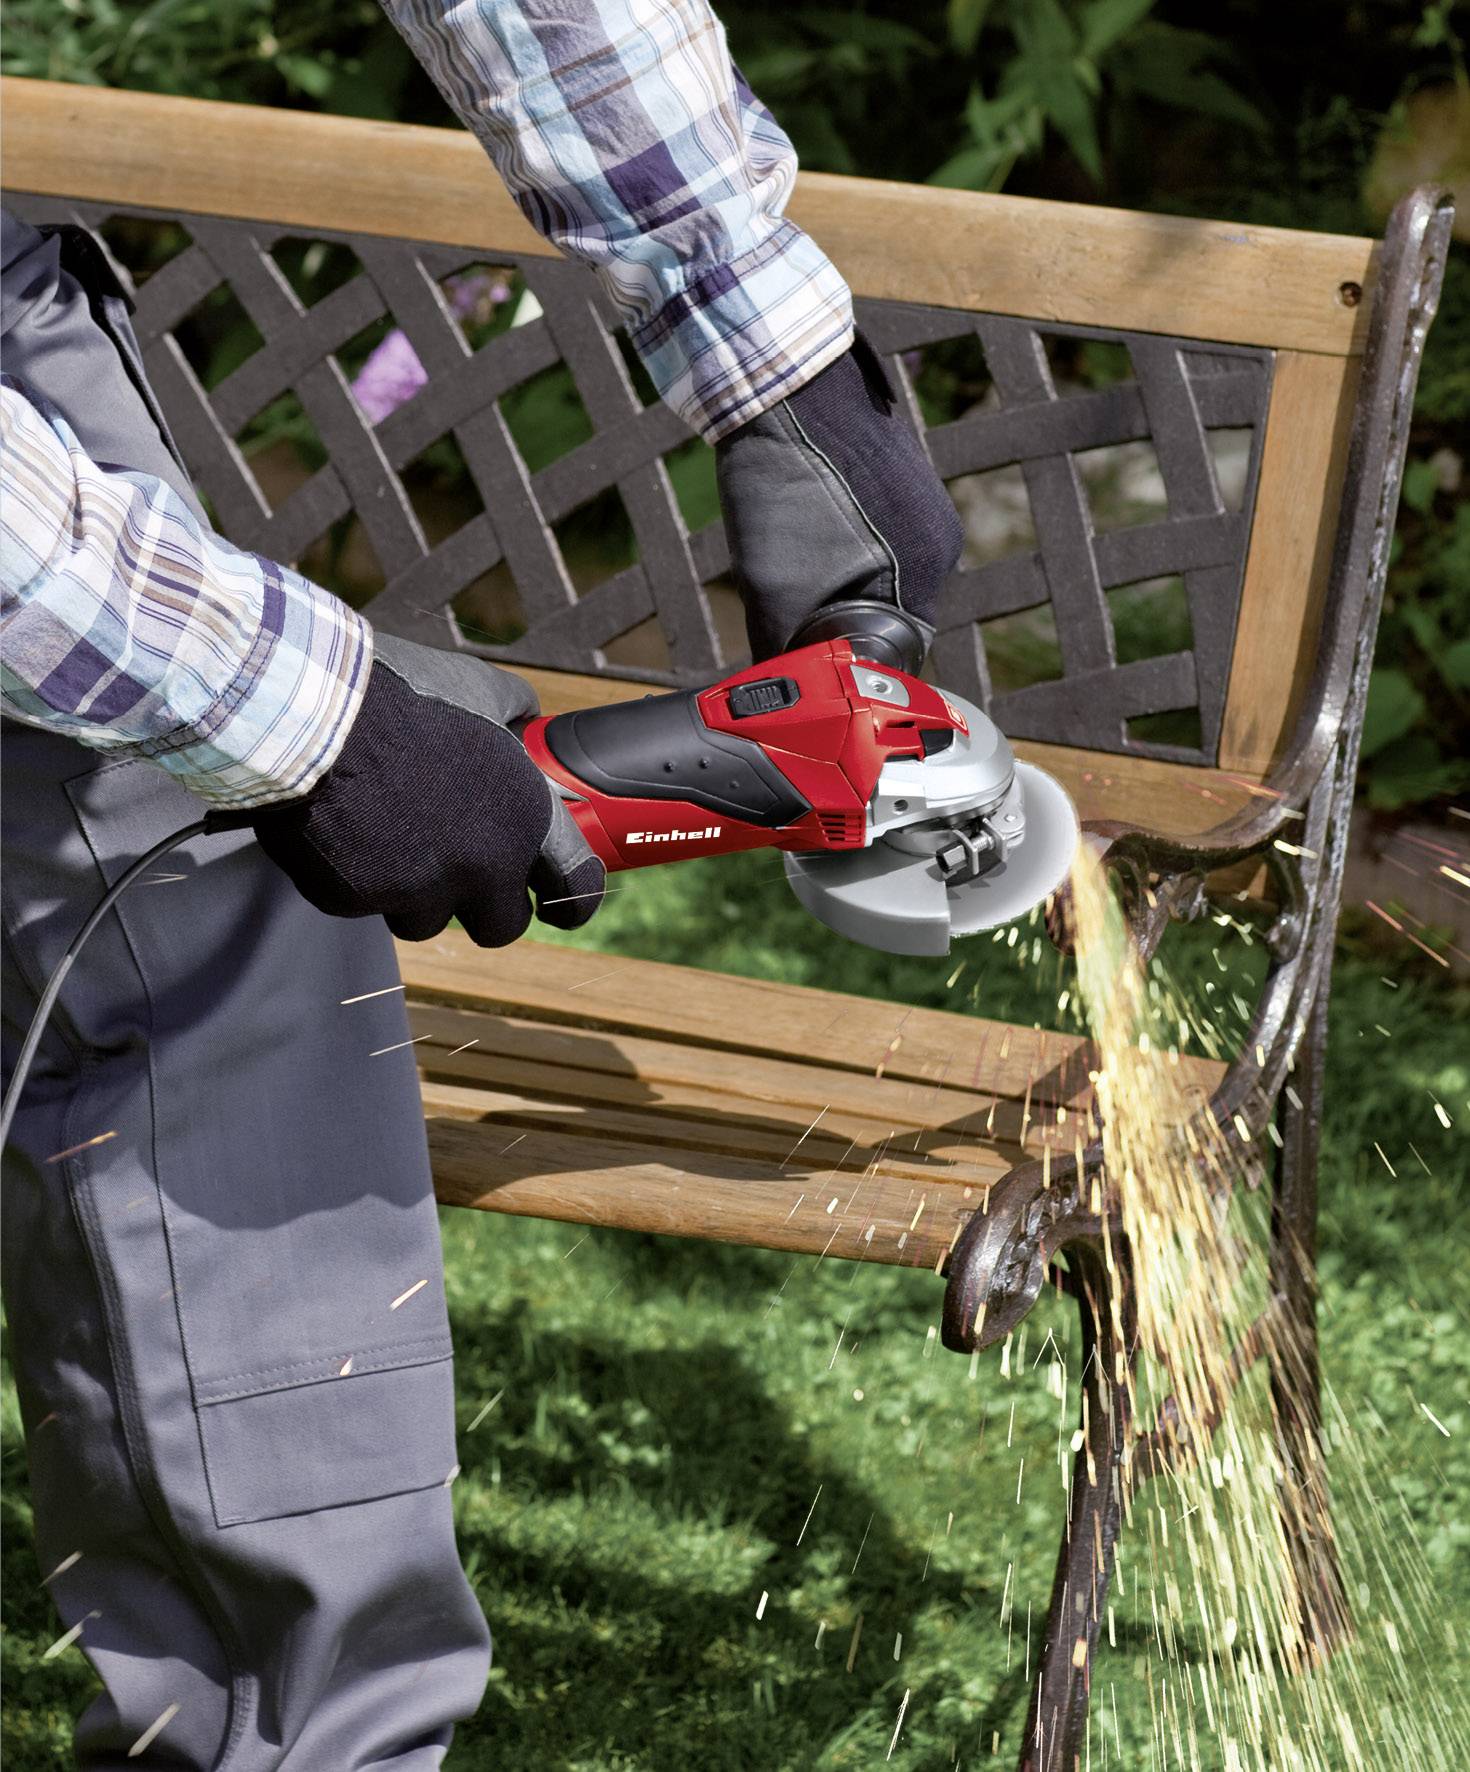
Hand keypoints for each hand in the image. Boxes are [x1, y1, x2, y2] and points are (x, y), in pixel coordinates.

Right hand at [249, 636, 603, 945]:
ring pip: (423, 918)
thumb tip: (527, 718)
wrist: (313, 711)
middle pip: (500, 926)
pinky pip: (361, 902)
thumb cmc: (401, 694)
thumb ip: (513, 711)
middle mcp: (479, 866)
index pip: (574, 887)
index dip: (571, 903)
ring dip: (412, 891)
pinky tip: (342, 828)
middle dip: (483, 906)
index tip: (559, 906)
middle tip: (461, 874)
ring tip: (386, 833)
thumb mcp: (479, 687)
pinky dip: (354, 875)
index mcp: (523, 819)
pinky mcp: (354, 900)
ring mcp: (415, 890)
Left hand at [715, 334, 963, 662]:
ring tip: (792, 561)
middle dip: (842, 618)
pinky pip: (877, 533)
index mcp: (923, 568)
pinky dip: (842, 544)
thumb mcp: (770, 584)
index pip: (897, 645)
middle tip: (792, 615)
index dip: (851, 655)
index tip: (814, 660)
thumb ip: (782, 642)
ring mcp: (925, 503)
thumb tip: (778, 684)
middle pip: (890, 608)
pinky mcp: (904, 477)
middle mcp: (938, 538)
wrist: (781, 380)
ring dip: (840, 580)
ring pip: (882, 571)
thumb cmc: (780, 480)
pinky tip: (804, 525)